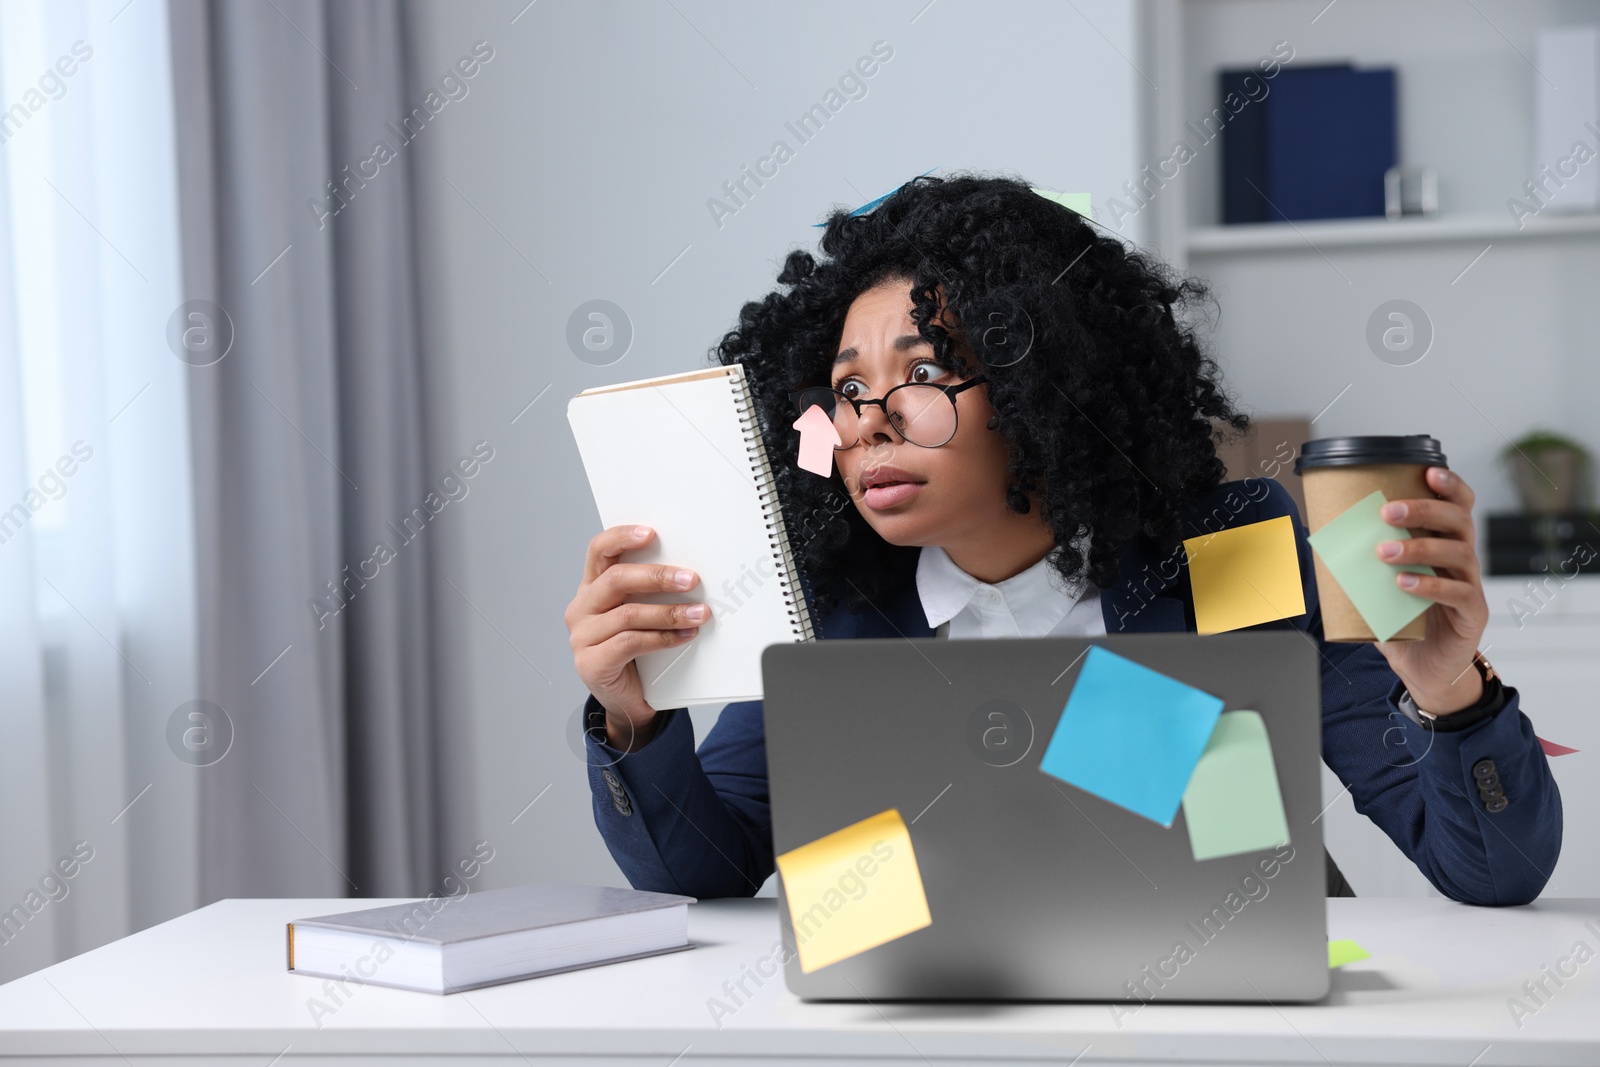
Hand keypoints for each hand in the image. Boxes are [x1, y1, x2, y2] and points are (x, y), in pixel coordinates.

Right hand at [565, 525, 711, 749]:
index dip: (622, 537)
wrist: (627, 701)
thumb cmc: (637, 652)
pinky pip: (630, 643)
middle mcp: (582, 609)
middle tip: (691, 579)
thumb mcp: (641, 615)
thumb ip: (650, 593)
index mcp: (591, 588)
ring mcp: (582, 637)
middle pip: (616, 580)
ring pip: (628, 613)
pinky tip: (684, 636)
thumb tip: (689, 572)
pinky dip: (663, 638)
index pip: (598, 551)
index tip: (651, 533)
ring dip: (669, 612)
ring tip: (698, 613)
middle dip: (658, 577)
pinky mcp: (592, 663)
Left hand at [1371, 467, 1489, 714]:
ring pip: (1459, 554)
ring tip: (1384, 552)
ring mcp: (1472, 585)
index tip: (1427, 471)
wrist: (1423, 668)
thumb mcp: (1379, 585)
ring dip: (1419, 548)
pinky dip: (1429, 586)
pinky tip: (1403, 584)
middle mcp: (1464, 559)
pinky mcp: (1473, 614)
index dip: (1450, 485)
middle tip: (1387, 512)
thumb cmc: (1402, 620)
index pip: (1459, 505)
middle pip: (1459, 521)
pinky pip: (1459, 593)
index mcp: (1445, 543)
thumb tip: (1317, 536)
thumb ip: (1360, 561)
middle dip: (1424, 510)